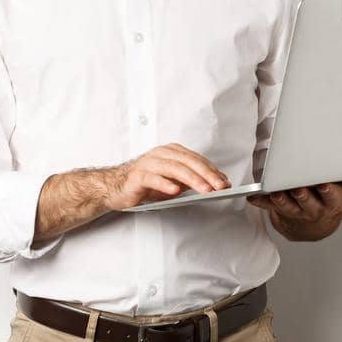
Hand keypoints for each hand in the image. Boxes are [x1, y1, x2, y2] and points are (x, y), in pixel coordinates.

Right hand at [103, 143, 229, 210]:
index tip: (225, 181)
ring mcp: (149, 163)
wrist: (116, 187)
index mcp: (172, 151)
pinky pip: (154, 178)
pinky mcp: (138, 176)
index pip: (196, 159)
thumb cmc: (146, 183)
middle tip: (219, 186)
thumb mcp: (173, 180)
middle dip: (207, 174)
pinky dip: (166, 184)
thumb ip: (191, 179)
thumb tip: (215, 182)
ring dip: (192, 179)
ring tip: (204, 190)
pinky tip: (175, 190)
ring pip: (174, 168)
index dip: (212, 170)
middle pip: (188, 162)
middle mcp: (161, 154)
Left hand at [246, 173, 341, 240]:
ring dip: (280, 198)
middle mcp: (315, 208)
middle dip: (302, 193)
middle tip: (297, 186)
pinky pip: (270, 205)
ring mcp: (297, 210)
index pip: (331, 197)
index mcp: (334, 202)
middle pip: (308, 201)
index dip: (328, 191)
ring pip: (288, 205)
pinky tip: (252, 197)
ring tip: (274, 190)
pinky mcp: (281, 210)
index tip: (325, 184)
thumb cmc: (337, 201)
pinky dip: (261, 201)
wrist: (316, 224)